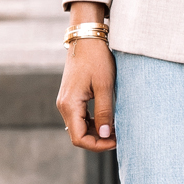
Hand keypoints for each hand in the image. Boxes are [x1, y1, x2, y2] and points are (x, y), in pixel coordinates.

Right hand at [57, 37, 116, 151]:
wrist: (86, 38)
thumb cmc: (96, 59)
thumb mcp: (105, 86)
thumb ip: (104, 112)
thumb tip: (105, 135)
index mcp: (69, 105)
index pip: (79, 138)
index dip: (98, 145)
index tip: (116, 141)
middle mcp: (63, 105)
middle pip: (78, 135)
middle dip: (98, 140)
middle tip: (120, 136)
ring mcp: (66, 101)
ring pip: (79, 127)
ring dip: (96, 132)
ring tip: (116, 128)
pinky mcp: (71, 97)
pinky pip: (80, 117)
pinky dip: (93, 123)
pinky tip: (108, 119)